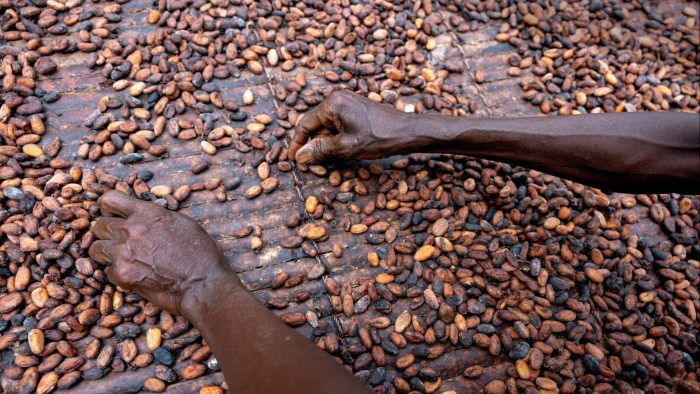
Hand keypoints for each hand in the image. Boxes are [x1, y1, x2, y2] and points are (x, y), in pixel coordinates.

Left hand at [88, 191, 238, 316]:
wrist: (202, 284)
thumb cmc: (201, 254)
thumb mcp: (184, 223)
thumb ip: (159, 217)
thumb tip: (147, 216)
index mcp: (147, 213)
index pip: (109, 199)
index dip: (109, 208)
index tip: (115, 215)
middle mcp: (131, 229)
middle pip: (98, 225)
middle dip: (106, 232)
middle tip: (118, 240)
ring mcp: (123, 253)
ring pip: (95, 249)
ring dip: (106, 252)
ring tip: (122, 258)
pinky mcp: (121, 275)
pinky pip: (106, 271)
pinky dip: (117, 273)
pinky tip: (133, 275)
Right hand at [288, 90, 412, 162]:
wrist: (408, 132)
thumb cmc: (379, 137)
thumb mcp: (346, 147)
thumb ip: (320, 150)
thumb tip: (300, 156)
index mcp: (332, 103)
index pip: (305, 124)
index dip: (297, 143)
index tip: (292, 158)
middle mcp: (338, 99)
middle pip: (316, 125)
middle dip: (311, 144)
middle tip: (307, 163)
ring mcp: (348, 103)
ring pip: (327, 127)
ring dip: (324, 144)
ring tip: (323, 161)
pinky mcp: (356, 110)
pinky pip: (339, 125)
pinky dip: (335, 139)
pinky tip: (337, 153)